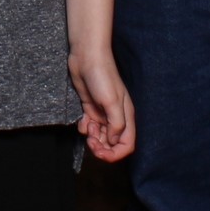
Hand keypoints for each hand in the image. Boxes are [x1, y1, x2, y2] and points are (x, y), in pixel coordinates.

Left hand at [69, 46, 135, 162]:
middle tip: (91, 141)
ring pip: (100, 136)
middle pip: (112, 144)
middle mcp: (116, 117)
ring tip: (88, 126)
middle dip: (101, 147)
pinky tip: (82, 121)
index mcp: (126, 117)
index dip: (115, 154)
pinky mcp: (90, 108)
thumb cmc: (102, 76)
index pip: (127, 145)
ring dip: (92, 137)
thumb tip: (112, 142)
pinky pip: (89, 127)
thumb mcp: (112, 102)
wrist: (86, 57)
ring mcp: (103, 113)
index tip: (101, 152)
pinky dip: (85, 128)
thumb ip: (116, 125)